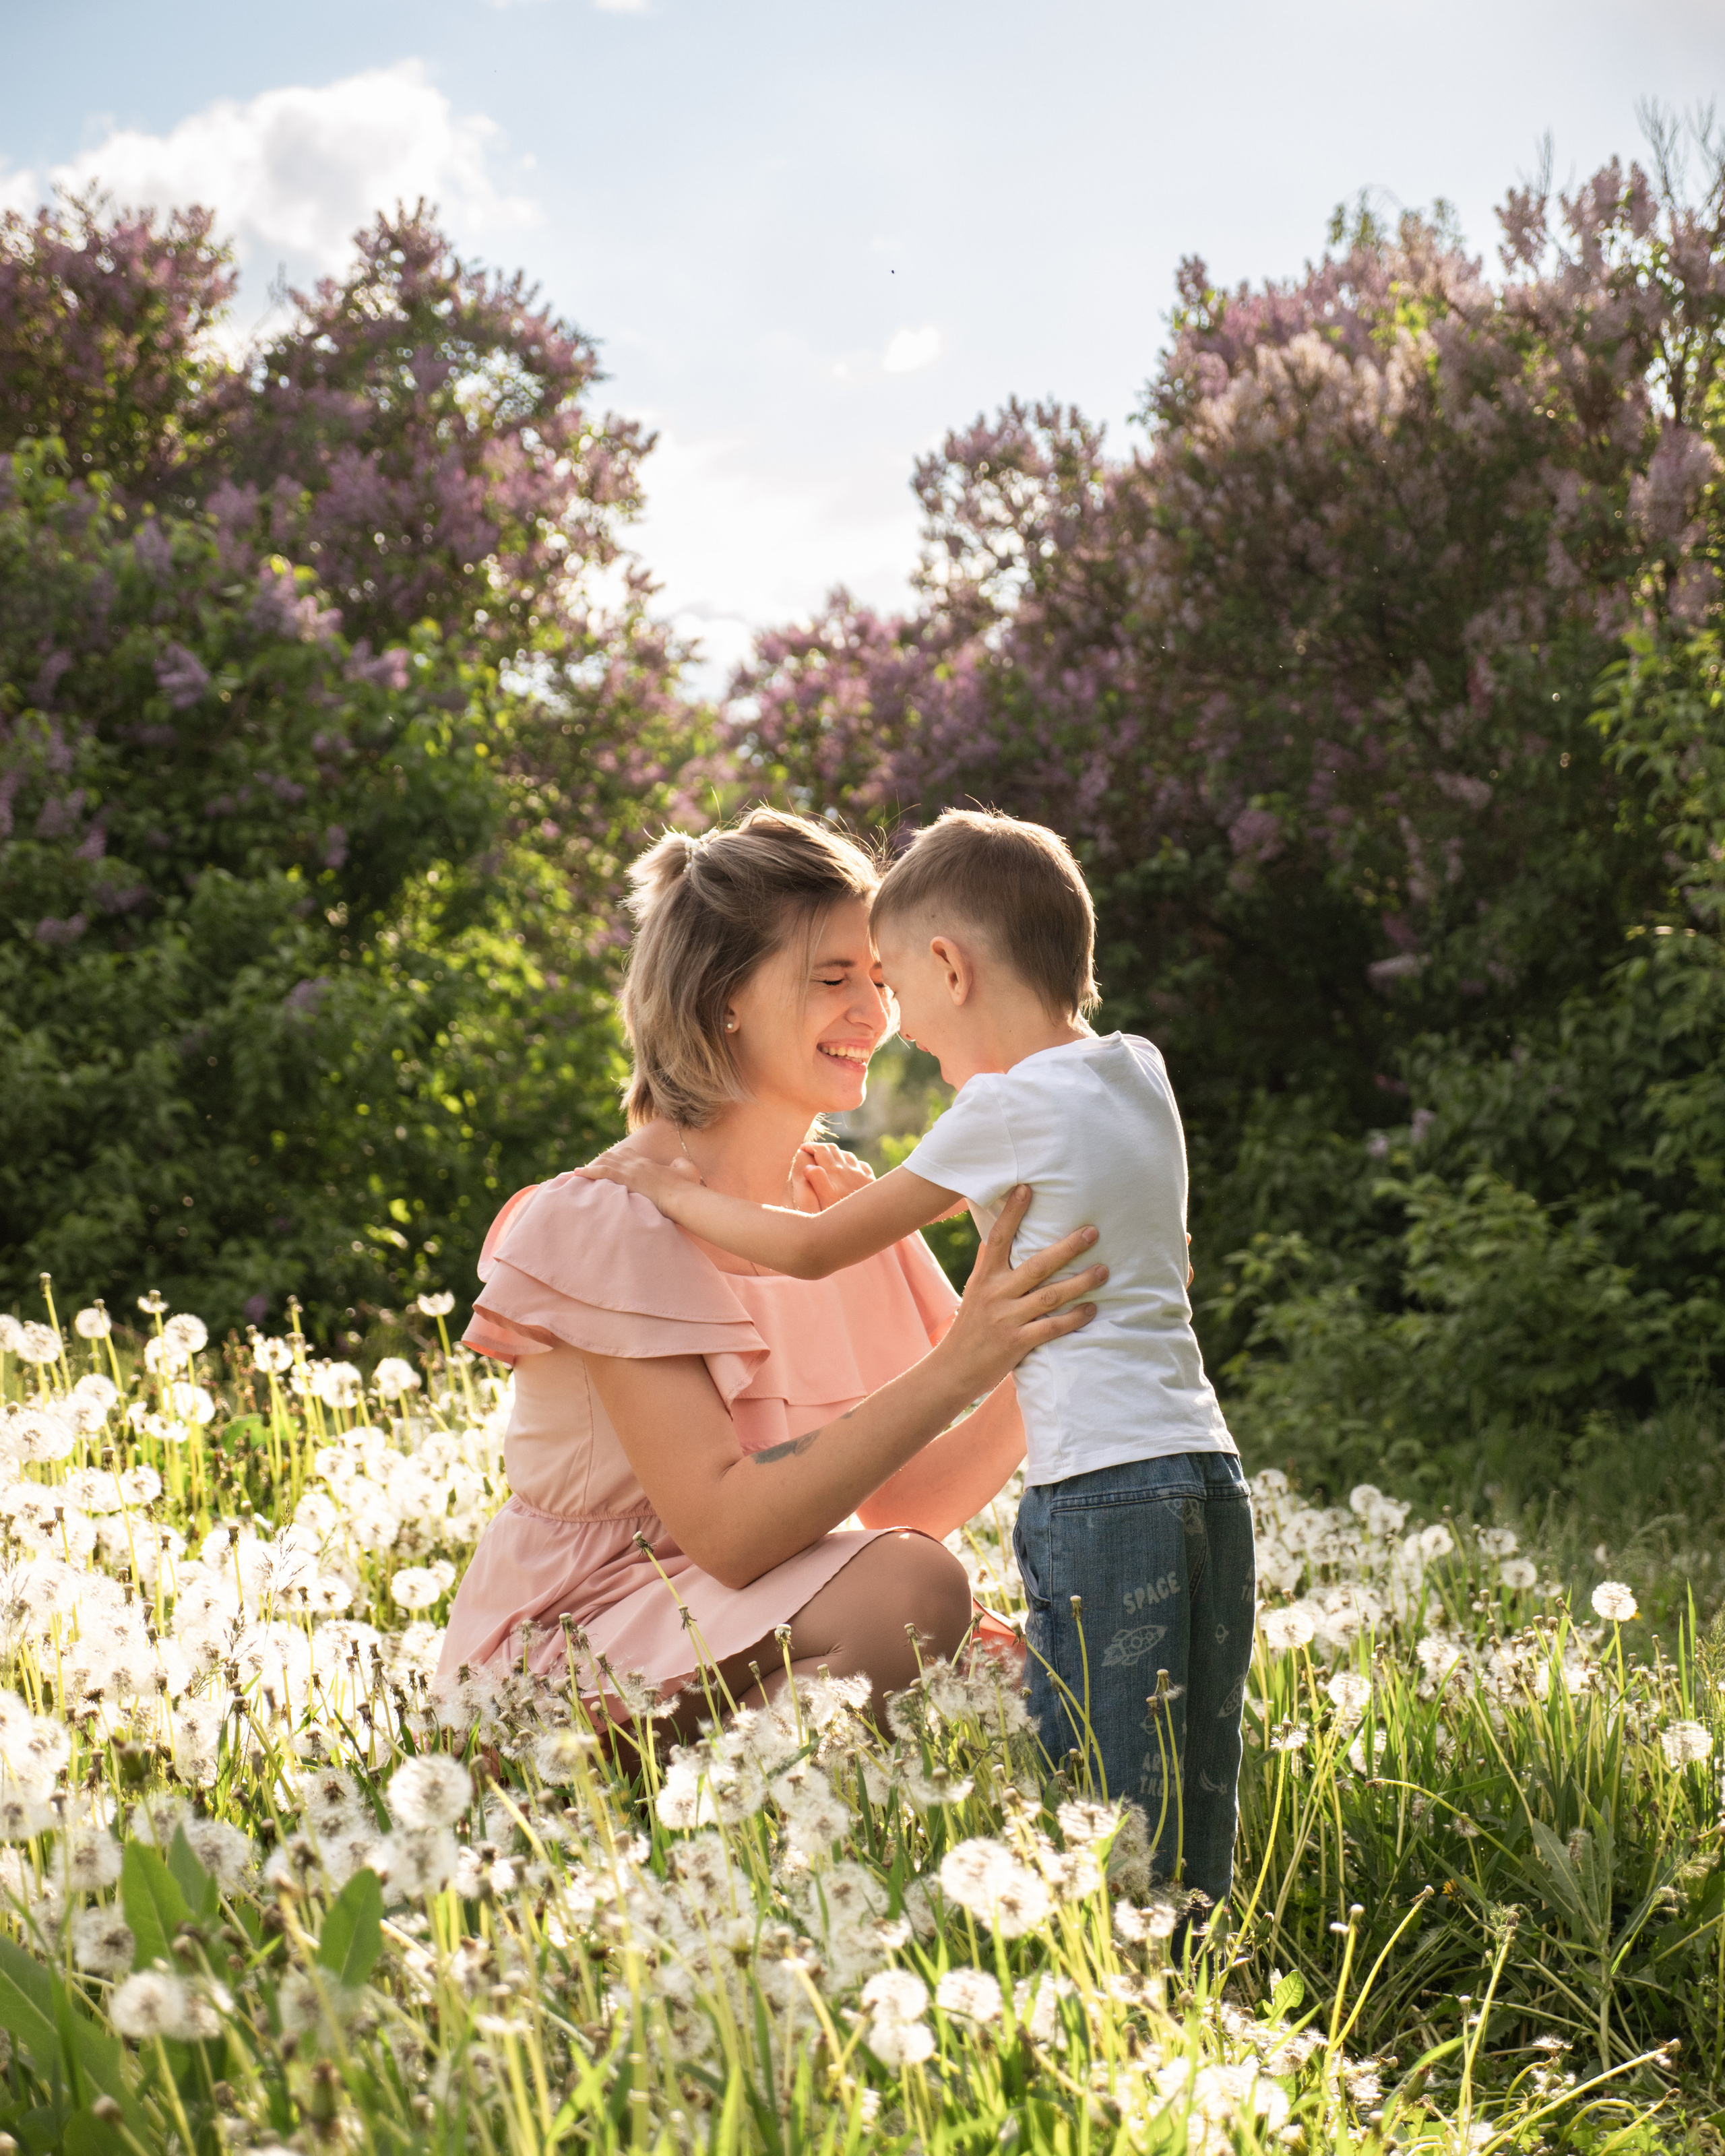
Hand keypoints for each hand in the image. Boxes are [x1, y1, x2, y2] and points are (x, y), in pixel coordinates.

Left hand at [576, 1148, 700, 1215]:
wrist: (682, 1196)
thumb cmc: (686, 1187)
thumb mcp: (686, 1170)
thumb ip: (679, 1165)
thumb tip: (676, 1163)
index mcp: (648, 1163)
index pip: (626, 1154)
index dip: (614, 1158)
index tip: (606, 1163)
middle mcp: (636, 1163)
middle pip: (611, 1156)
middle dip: (598, 1162)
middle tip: (588, 1170)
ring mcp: (631, 1170)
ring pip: (604, 1162)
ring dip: (590, 1166)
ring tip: (578, 1173)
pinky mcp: (626, 1178)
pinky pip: (602, 1171)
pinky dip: (588, 1171)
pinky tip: (578, 1174)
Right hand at [793, 1139, 874, 1211]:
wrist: (871, 1220)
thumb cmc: (844, 1214)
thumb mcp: (825, 1199)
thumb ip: (817, 1180)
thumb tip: (808, 1167)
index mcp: (835, 1171)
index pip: (821, 1151)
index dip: (811, 1147)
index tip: (802, 1149)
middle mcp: (849, 1169)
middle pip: (834, 1150)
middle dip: (821, 1148)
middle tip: (812, 1152)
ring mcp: (861, 1174)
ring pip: (847, 1155)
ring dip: (836, 1154)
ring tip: (828, 1159)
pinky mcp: (870, 1181)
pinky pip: (861, 1165)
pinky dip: (852, 1163)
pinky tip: (850, 1169)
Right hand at [937, 1185, 1103, 1399]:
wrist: (953, 1369)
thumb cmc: (970, 1326)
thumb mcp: (973, 1291)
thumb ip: (987, 1266)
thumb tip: (992, 1238)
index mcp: (984, 1277)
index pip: (999, 1238)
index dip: (1013, 1213)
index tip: (1027, 1188)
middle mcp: (995, 1294)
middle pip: (1036, 1265)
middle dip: (1067, 1248)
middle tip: (1092, 1232)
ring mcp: (1006, 1319)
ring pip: (1050, 1296)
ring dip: (1080, 1283)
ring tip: (1104, 1271)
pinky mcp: (1016, 1343)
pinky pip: (1051, 1328)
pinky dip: (1073, 1318)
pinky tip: (1092, 1309)